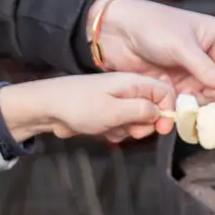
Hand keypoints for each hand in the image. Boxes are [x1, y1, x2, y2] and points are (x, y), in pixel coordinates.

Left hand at [0, 72, 174, 143]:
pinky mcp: (105, 114)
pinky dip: (113, 132)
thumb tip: (162, 112)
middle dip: (144, 125)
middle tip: (128, 129)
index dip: (168, 111)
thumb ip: (142, 111)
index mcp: (133, 82)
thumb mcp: (115, 111)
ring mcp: (116, 102)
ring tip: (108, 128)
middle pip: (152, 110)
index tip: (161, 129)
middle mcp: (127, 90)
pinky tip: (100, 131)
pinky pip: (120, 127)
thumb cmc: (80, 106)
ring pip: (136, 122)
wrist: (46, 108)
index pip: (165, 92)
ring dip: (126, 131)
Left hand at [89, 0, 214, 101]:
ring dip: (207, 107)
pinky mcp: (179, 87)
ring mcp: (195, 73)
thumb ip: (206, 68)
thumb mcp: (181, 45)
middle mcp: (211, 57)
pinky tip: (185, 112)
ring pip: (212, 97)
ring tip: (199, 111)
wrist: (116, 32)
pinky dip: (191, 110)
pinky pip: (192, 103)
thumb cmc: (150, 25)